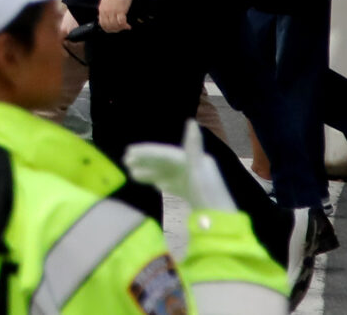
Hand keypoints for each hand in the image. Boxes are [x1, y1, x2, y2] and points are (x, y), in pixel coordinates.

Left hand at [98, 0, 133, 33]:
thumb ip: (107, 7)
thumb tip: (110, 14)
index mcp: (101, 9)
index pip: (102, 24)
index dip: (108, 29)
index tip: (114, 29)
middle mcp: (106, 11)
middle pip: (108, 27)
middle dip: (115, 30)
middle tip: (122, 29)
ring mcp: (113, 11)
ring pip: (115, 26)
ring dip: (121, 28)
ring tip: (126, 27)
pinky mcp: (121, 9)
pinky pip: (121, 22)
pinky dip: (125, 25)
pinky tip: (128, 25)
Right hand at [123, 119, 237, 210]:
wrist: (221, 224)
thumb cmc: (208, 197)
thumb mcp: (199, 171)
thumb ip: (193, 147)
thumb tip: (191, 122)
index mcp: (195, 160)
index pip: (166, 153)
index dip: (147, 152)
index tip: (129, 152)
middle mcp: (195, 167)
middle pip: (165, 162)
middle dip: (146, 161)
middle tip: (125, 162)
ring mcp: (194, 181)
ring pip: (168, 173)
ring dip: (150, 172)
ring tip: (131, 174)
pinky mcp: (193, 193)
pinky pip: (174, 184)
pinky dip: (162, 182)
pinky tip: (154, 185)